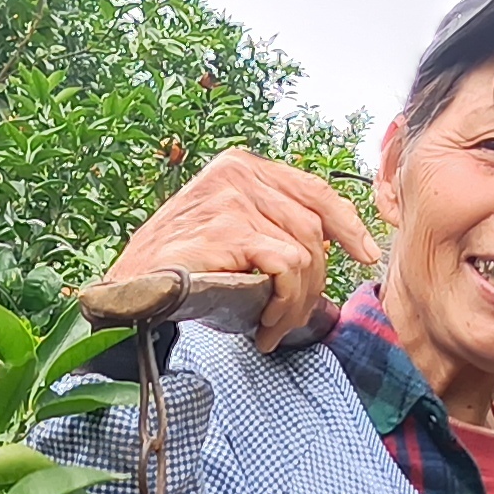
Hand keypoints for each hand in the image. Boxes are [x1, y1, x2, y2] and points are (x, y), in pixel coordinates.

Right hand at [81, 148, 380, 350]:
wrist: (129, 290)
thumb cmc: (179, 267)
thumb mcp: (230, 232)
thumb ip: (269, 223)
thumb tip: (328, 245)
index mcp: (240, 165)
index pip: (313, 189)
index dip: (346, 224)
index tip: (363, 254)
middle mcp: (238, 171)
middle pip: (313, 227)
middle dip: (315, 283)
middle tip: (294, 320)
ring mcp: (232, 196)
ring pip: (304, 251)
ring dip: (298, 302)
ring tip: (275, 328)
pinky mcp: (228, 228)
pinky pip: (287, 266)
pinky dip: (286, 302)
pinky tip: (267, 325)